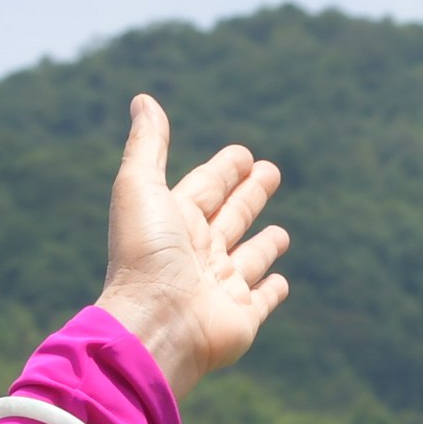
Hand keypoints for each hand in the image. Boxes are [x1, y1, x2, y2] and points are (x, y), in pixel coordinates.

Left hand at [101, 96, 288, 401]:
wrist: (156, 324)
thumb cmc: (145, 256)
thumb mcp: (140, 188)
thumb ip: (148, 145)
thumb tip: (142, 99)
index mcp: (175, 221)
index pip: (205, 187)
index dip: (224, 170)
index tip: (243, 153)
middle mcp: (198, 253)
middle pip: (230, 216)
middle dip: (250, 194)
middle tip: (271, 172)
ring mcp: (220, 287)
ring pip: (248, 259)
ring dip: (264, 245)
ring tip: (283, 232)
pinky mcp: (242, 318)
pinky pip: (261, 300)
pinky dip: (272, 291)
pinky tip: (280, 282)